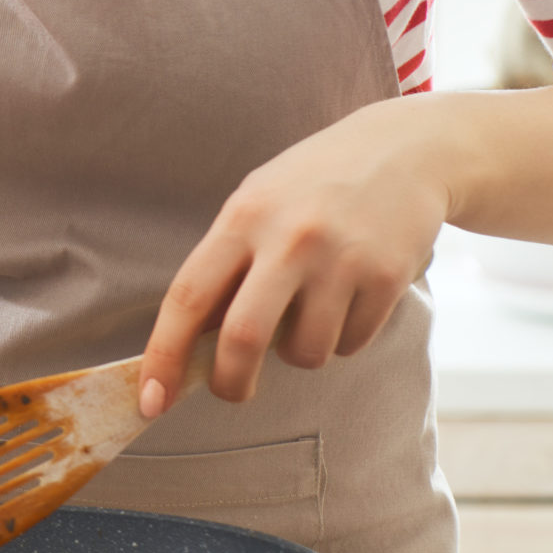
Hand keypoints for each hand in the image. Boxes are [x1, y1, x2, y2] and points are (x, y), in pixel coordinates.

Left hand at [139, 98, 448, 413]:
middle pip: (244, 337)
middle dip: (231, 382)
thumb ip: (225, 266)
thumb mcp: (255, 205)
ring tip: (309, 312)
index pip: (188, 297)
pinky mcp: (387, 277)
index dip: (164, 355)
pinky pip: (351, 344)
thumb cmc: (310, 186)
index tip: (150, 400)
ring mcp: (341, 259)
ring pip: (305, 352)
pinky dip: (342, 339)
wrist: (402, 151)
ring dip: (299, 352)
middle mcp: (288, 238)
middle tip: (231, 391)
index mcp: (242, 218)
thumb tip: (191, 342)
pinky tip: (350, 297)